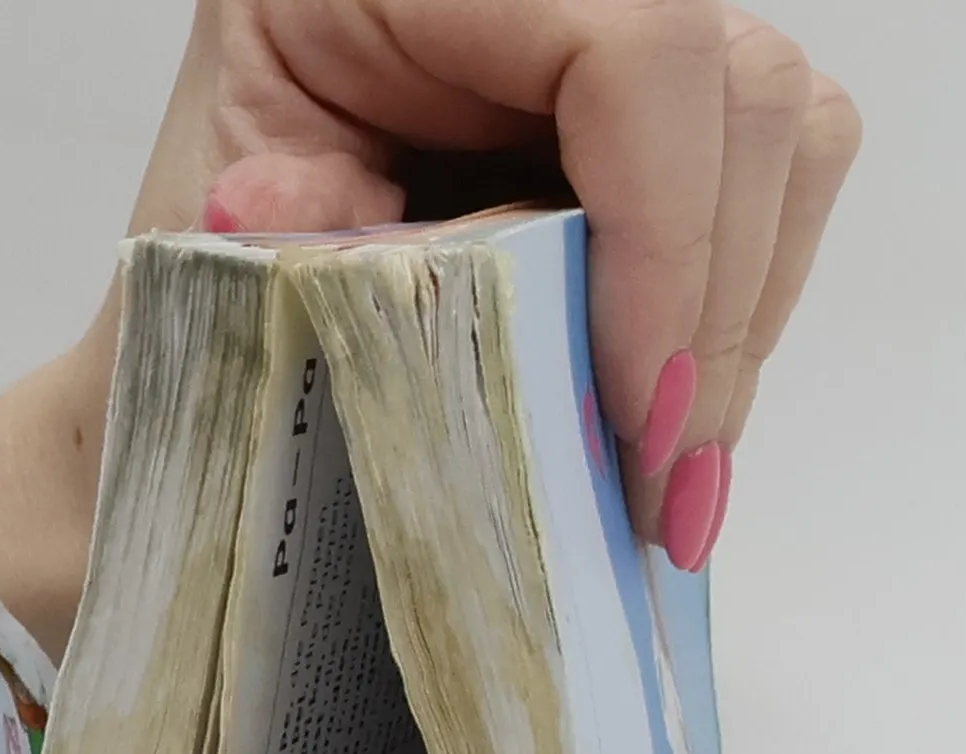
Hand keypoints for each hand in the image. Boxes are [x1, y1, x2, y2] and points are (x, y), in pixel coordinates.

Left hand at [128, 0, 862, 567]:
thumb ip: (382, 296)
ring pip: (778, 130)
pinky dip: (733, 302)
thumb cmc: (186, 307)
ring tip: (668, 470)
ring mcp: (593, 31)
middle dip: (711, 314)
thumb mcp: (242, 288)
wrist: (187, 332)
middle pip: (733, 90)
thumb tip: (547, 344)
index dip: (664, 241)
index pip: (629, 47)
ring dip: (737, 318)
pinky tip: (665, 408)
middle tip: (668, 494)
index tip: (642, 424)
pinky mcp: (636, 112)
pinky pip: (765, 176)